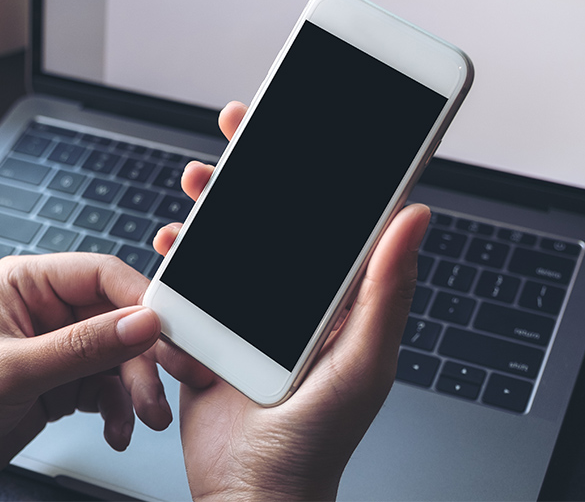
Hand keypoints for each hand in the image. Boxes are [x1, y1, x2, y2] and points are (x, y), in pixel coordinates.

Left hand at [0, 252, 206, 499]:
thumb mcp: (14, 373)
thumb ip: (83, 347)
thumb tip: (142, 323)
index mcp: (26, 283)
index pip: (102, 274)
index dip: (141, 300)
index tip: (169, 331)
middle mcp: (44, 310)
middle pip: (119, 319)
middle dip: (141, 357)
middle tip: (159, 391)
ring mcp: (54, 348)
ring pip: (118, 357)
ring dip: (135, 389)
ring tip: (142, 419)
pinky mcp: (59, 383)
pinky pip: (106, 388)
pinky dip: (117, 410)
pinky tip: (116, 431)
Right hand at [152, 101, 429, 500]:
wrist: (252, 498)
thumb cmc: (316, 445)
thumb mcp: (362, 362)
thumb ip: (386, 289)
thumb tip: (415, 216)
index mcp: (338, 301)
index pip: (331, 217)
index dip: (316, 165)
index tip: (300, 122)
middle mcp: (292, 302)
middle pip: (272, 218)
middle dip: (251, 169)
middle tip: (236, 129)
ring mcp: (247, 318)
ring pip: (226, 243)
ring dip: (210, 207)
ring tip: (198, 185)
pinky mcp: (206, 336)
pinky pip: (188, 285)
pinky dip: (175, 261)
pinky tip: (169, 248)